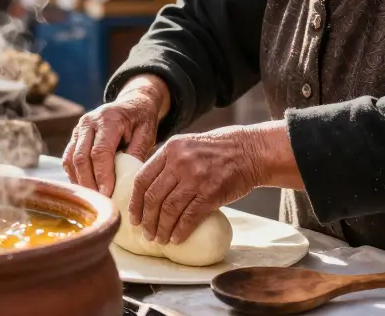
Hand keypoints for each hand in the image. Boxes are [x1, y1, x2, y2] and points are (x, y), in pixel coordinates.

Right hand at [64, 75, 168, 195]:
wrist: (132, 102)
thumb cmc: (141, 120)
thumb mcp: (147, 133)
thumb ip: (136, 154)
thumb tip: (127, 182)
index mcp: (109, 119)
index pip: (100, 152)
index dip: (102, 175)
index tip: (108, 194)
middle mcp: (89, 122)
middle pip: (81, 158)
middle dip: (89, 183)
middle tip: (99, 202)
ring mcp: (78, 128)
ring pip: (71, 160)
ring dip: (80, 181)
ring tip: (93, 199)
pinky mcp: (74, 136)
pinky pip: (68, 159)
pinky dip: (75, 175)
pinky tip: (87, 188)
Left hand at [130, 125, 269, 246]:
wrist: (250, 151)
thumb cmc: (218, 151)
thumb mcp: (188, 145)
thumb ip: (169, 162)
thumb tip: (148, 189)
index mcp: (171, 149)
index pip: (142, 179)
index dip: (135, 203)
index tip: (134, 218)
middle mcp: (180, 162)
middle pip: (153, 197)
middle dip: (147, 220)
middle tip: (146, 234)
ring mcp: (195, 177)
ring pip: (169, 210)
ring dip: (162, 229)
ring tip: (160, 239)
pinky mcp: (210, 193)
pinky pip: (189, 217)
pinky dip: (180, 231)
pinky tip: (176, 239)